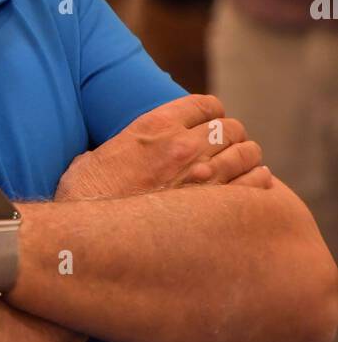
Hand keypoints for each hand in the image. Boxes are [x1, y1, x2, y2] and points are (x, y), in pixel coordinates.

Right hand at [56, 93, 271, 202]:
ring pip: (247, 153)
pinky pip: (254, 183)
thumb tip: (103, 158)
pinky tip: (251, 184)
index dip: (212, 113)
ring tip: (240, 166)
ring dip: (246, 158)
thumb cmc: (84, 199)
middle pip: (231, 128)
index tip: (210, 124)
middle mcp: (185, 147)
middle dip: (231, 136)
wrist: (91, 236)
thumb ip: (111, 150)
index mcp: (156, 126)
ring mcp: (204, 177)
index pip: (205, 104)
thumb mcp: (90, 161)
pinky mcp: (215, 209)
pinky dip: (257, 180)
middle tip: (225, 149)